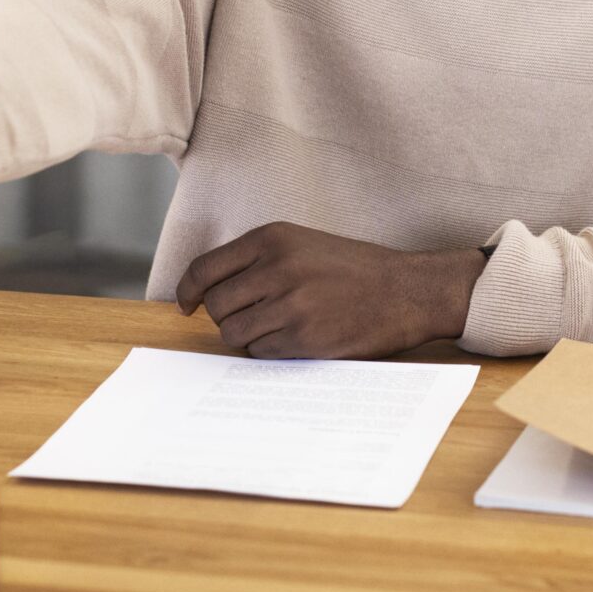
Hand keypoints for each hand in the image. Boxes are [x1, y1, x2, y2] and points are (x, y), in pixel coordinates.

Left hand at [174, 222, 484, 358]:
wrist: (405, 290)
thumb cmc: (353, 269)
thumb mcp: (302, 244)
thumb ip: (257, 259)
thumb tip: (206, 290)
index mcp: (272, 238)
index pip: (205, 268)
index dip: (188, 290)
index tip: (187, 304)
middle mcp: (277, 268)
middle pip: (217, 305)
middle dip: (226, 317)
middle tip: (249, 319)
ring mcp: (290, 304)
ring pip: (234, 333)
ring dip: (246, 338)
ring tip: (275, 329)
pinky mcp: (304, 338)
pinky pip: (260, 353)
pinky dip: (269, 351)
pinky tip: (294, 340)